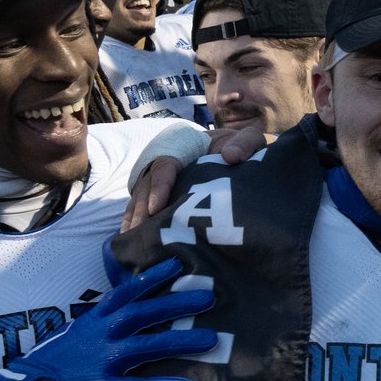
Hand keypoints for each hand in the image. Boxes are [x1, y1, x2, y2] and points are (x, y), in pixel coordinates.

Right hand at [0, 258, 216, 380]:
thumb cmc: (44, 371)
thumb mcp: (73, 339)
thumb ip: (99, 327)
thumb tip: (125, 318)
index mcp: (91, 323)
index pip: (124, 293)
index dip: (151, 277)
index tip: (178, 263)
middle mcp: (97, 337)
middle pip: (142, 313)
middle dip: (177, 303)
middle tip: (211, 296)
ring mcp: (97, 363)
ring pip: (145, 346)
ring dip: (179, 341)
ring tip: (211, 341)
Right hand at [121, 126, 272, 231]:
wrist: (238, 153)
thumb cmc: (241, 147)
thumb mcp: (248, 139)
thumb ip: (243, 144)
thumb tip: (229, 157)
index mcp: (185, 147)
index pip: (164, 165)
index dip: (158, 186)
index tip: (156, 207)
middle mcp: (168, 163)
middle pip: (147, 185)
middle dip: (142, 210)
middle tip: (139, 233)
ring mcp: (162, 179)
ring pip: (142, 197)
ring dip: (135, 219)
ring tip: (132, 241)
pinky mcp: (162, 194)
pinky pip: (144, 206)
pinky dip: (136, 221)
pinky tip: (133, 240)